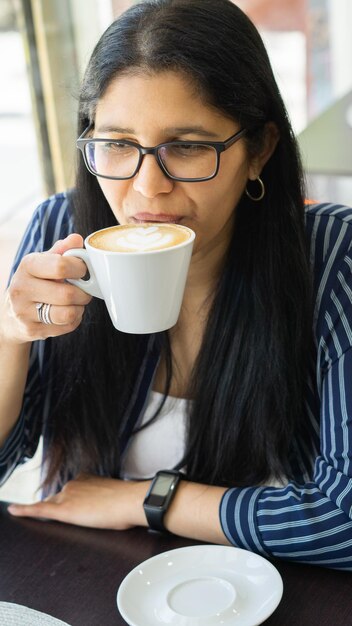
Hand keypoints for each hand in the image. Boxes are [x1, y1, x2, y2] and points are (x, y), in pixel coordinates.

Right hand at [1, 234, 91, 344]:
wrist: (10, 314)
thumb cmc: (34, 283)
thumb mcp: (43, 263)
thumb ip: (61, 251)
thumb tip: (77, 240)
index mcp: (28, 265)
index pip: (60, 266)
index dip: (79, 268)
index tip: (83, 270)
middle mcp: (22, 288)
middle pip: (67, 294)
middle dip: (83, 293)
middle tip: (83, 290)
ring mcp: (24, 312)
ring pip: (68, 313)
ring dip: (79, 308)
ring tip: (75, 303)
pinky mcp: (31, 330)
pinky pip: (66, 326)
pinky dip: (74, 320)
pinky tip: (67, 313)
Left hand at [7, 474, 149, 529]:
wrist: (130, 501)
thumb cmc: (128, 502)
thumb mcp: (115, 497)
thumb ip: (105, 499)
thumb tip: (110, 507)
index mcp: (87, 479)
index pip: (71, 491)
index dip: (73, 501)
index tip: (79, 506)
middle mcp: (74, 483)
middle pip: (59, 499)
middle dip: (63, 509)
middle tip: (83, 517)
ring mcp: (67, 495)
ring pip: (52, 506)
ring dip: (54, 513)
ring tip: (73, 518)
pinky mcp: (63, 509)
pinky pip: (39, 510)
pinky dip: (25, 510)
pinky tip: (13, 511)